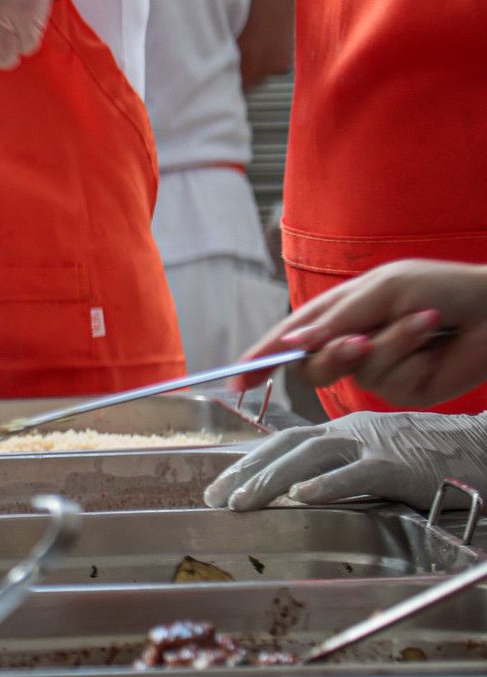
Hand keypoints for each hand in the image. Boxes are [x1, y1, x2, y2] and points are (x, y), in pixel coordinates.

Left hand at [205, 412, 486, 511]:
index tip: (218, 486)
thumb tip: (297, 489)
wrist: (482, 447)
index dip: (247, 463)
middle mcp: (350, 432)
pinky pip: (357, 473)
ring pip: (311, 457)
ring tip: (242, 501)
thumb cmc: (430, 457)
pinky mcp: (398, 465)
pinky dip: (327, 483)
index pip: (283, 443)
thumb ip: (339, 468)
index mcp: (342, 431)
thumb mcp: (374, 457)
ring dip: (271, 479)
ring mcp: (373, 445)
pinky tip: (301, 496)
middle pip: (286, 447)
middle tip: (216, 498)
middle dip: (246, 472)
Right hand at [230, 260, 486, 408]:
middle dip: (331, 354)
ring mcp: (376, 368)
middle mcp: (352, 343)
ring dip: (388, 343)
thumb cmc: (441, 287)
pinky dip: (409, 352)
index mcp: (338, 314)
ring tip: (422, 321)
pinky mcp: (403, 389)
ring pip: (352, 372)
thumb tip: (294, 343)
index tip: (236, 381)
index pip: (289, 338)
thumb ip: (336, 318)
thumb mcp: (380, 289)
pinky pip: (387, 380)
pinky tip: (432, 335)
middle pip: (311, 366)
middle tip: (359, 341)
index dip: (261, 358)